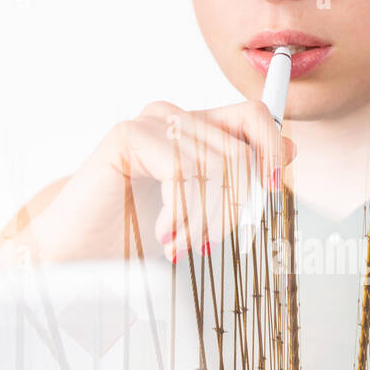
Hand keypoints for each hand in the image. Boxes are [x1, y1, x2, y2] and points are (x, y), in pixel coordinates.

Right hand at [0, 98, 295, 266]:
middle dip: (235, 205)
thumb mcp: (203, 210)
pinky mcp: (128, 135)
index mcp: (197, 130)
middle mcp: (175, 119)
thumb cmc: (137, 233)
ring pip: (215, 165)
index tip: (272, 190)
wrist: (80, 252)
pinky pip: (183, 169)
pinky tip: (166, 234)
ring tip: (186, 246)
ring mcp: (150, 123)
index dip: (271, 149)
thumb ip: (241, 176)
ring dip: (206, 218)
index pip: (254, 116)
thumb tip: (289, 148)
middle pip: (240, 149)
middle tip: (213, 241)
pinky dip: (183, 212)